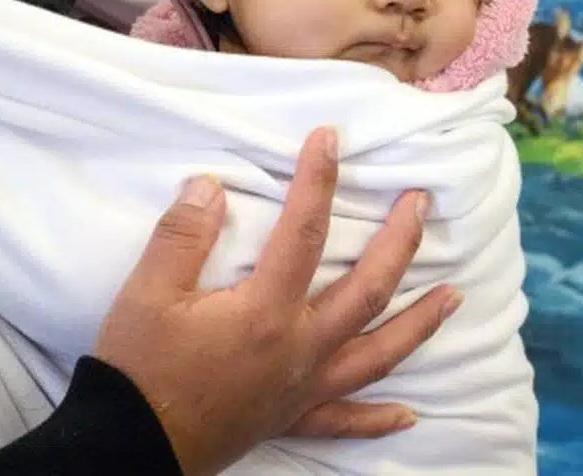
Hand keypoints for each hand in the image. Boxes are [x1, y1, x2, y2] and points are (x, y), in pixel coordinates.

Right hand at [93, 127, 461, 474]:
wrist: (128, 448)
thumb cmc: (139, 368)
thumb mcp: (146, 293)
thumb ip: (182, 235)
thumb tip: (211, 185)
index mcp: (264, 312)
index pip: (304, 232)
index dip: (319, 180)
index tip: (331, 138)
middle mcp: (299, 349)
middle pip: (368, 290)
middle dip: (400, 243)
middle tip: (422, 202)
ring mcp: (302, 388)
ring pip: (378, 355)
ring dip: (419, 324)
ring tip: (455, 296)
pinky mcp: (292, 419)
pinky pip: (346, 421)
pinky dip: (380, 419)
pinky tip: (408, 415)